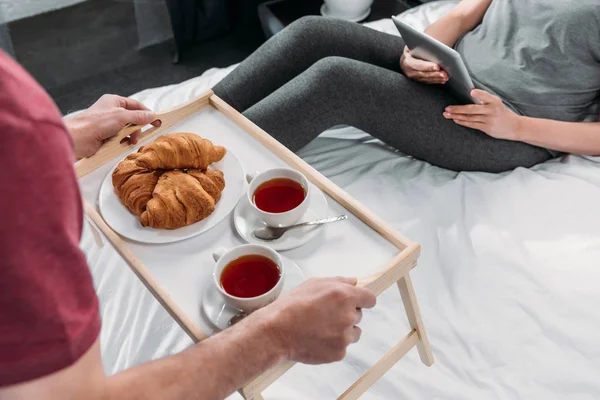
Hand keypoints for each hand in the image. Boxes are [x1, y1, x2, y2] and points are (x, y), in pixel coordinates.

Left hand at [64, 94, 158, 157]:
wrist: (78, 138)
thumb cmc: (96, 123)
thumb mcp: (121, 116)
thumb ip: (138, 116)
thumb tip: (152, 115)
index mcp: (114, 101)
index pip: (136, 105)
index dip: (147, 113)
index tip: (157, 121)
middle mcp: (112, 112)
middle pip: (133, 119)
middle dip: (138, 127)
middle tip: (139, 135)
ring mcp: (109, 124)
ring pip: (128, 130)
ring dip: (131, 136)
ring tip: (129, 141)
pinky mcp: (107, 136)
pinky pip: (121, 138)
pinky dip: (123, 142)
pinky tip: (122, 144)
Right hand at [258, 277, 376, 364]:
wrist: (277, 332)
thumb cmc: (292, 306)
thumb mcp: (313, 283)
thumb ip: (338, 281)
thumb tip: (353, 282)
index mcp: (344, 296)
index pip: (370, 299)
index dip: (363, 299)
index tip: (358, 302)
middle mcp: (348, 316)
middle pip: (359, 315)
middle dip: (347, 314)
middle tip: (327, 314)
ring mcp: (344, 337)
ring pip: (353, 333)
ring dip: (343, 330)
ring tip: (322, 328)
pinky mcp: (339, 353)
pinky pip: (343, 347)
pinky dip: (334, 344)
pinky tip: (318, 339)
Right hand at [400, 46, 448, 83]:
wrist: (406, 58)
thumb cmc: (411, 50)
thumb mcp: (413, 45)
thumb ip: (419, 46)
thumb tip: (430, 45)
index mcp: (407, 61)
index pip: (419, 65)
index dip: (428, 66)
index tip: (437, 66)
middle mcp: (409, 71)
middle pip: (423, 74)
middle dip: (435, 74)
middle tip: (444, 73)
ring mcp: (414, 77)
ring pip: (426, 79)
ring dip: (437, 78)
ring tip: (445, 76)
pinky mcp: (418, 80)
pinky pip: (428, 81)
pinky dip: (436, 81)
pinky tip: (442, 79)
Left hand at [444, 89, 521, 140]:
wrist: (514, 126)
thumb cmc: (502, 112)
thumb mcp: (496, 103)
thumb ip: (485, 99)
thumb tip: (471, 93)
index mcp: (494, 101)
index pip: (486, 96)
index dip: (479, 94)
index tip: (472, 92)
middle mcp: (492, 110)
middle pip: (472, 109)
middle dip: (458, 109)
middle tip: (447, 108)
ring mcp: (489, 120)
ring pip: (470, 117)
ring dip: (456, 116)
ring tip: (447, 114)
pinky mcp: (487, 128)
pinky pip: (472, 124)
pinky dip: (463, 122)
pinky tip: (455, 120)